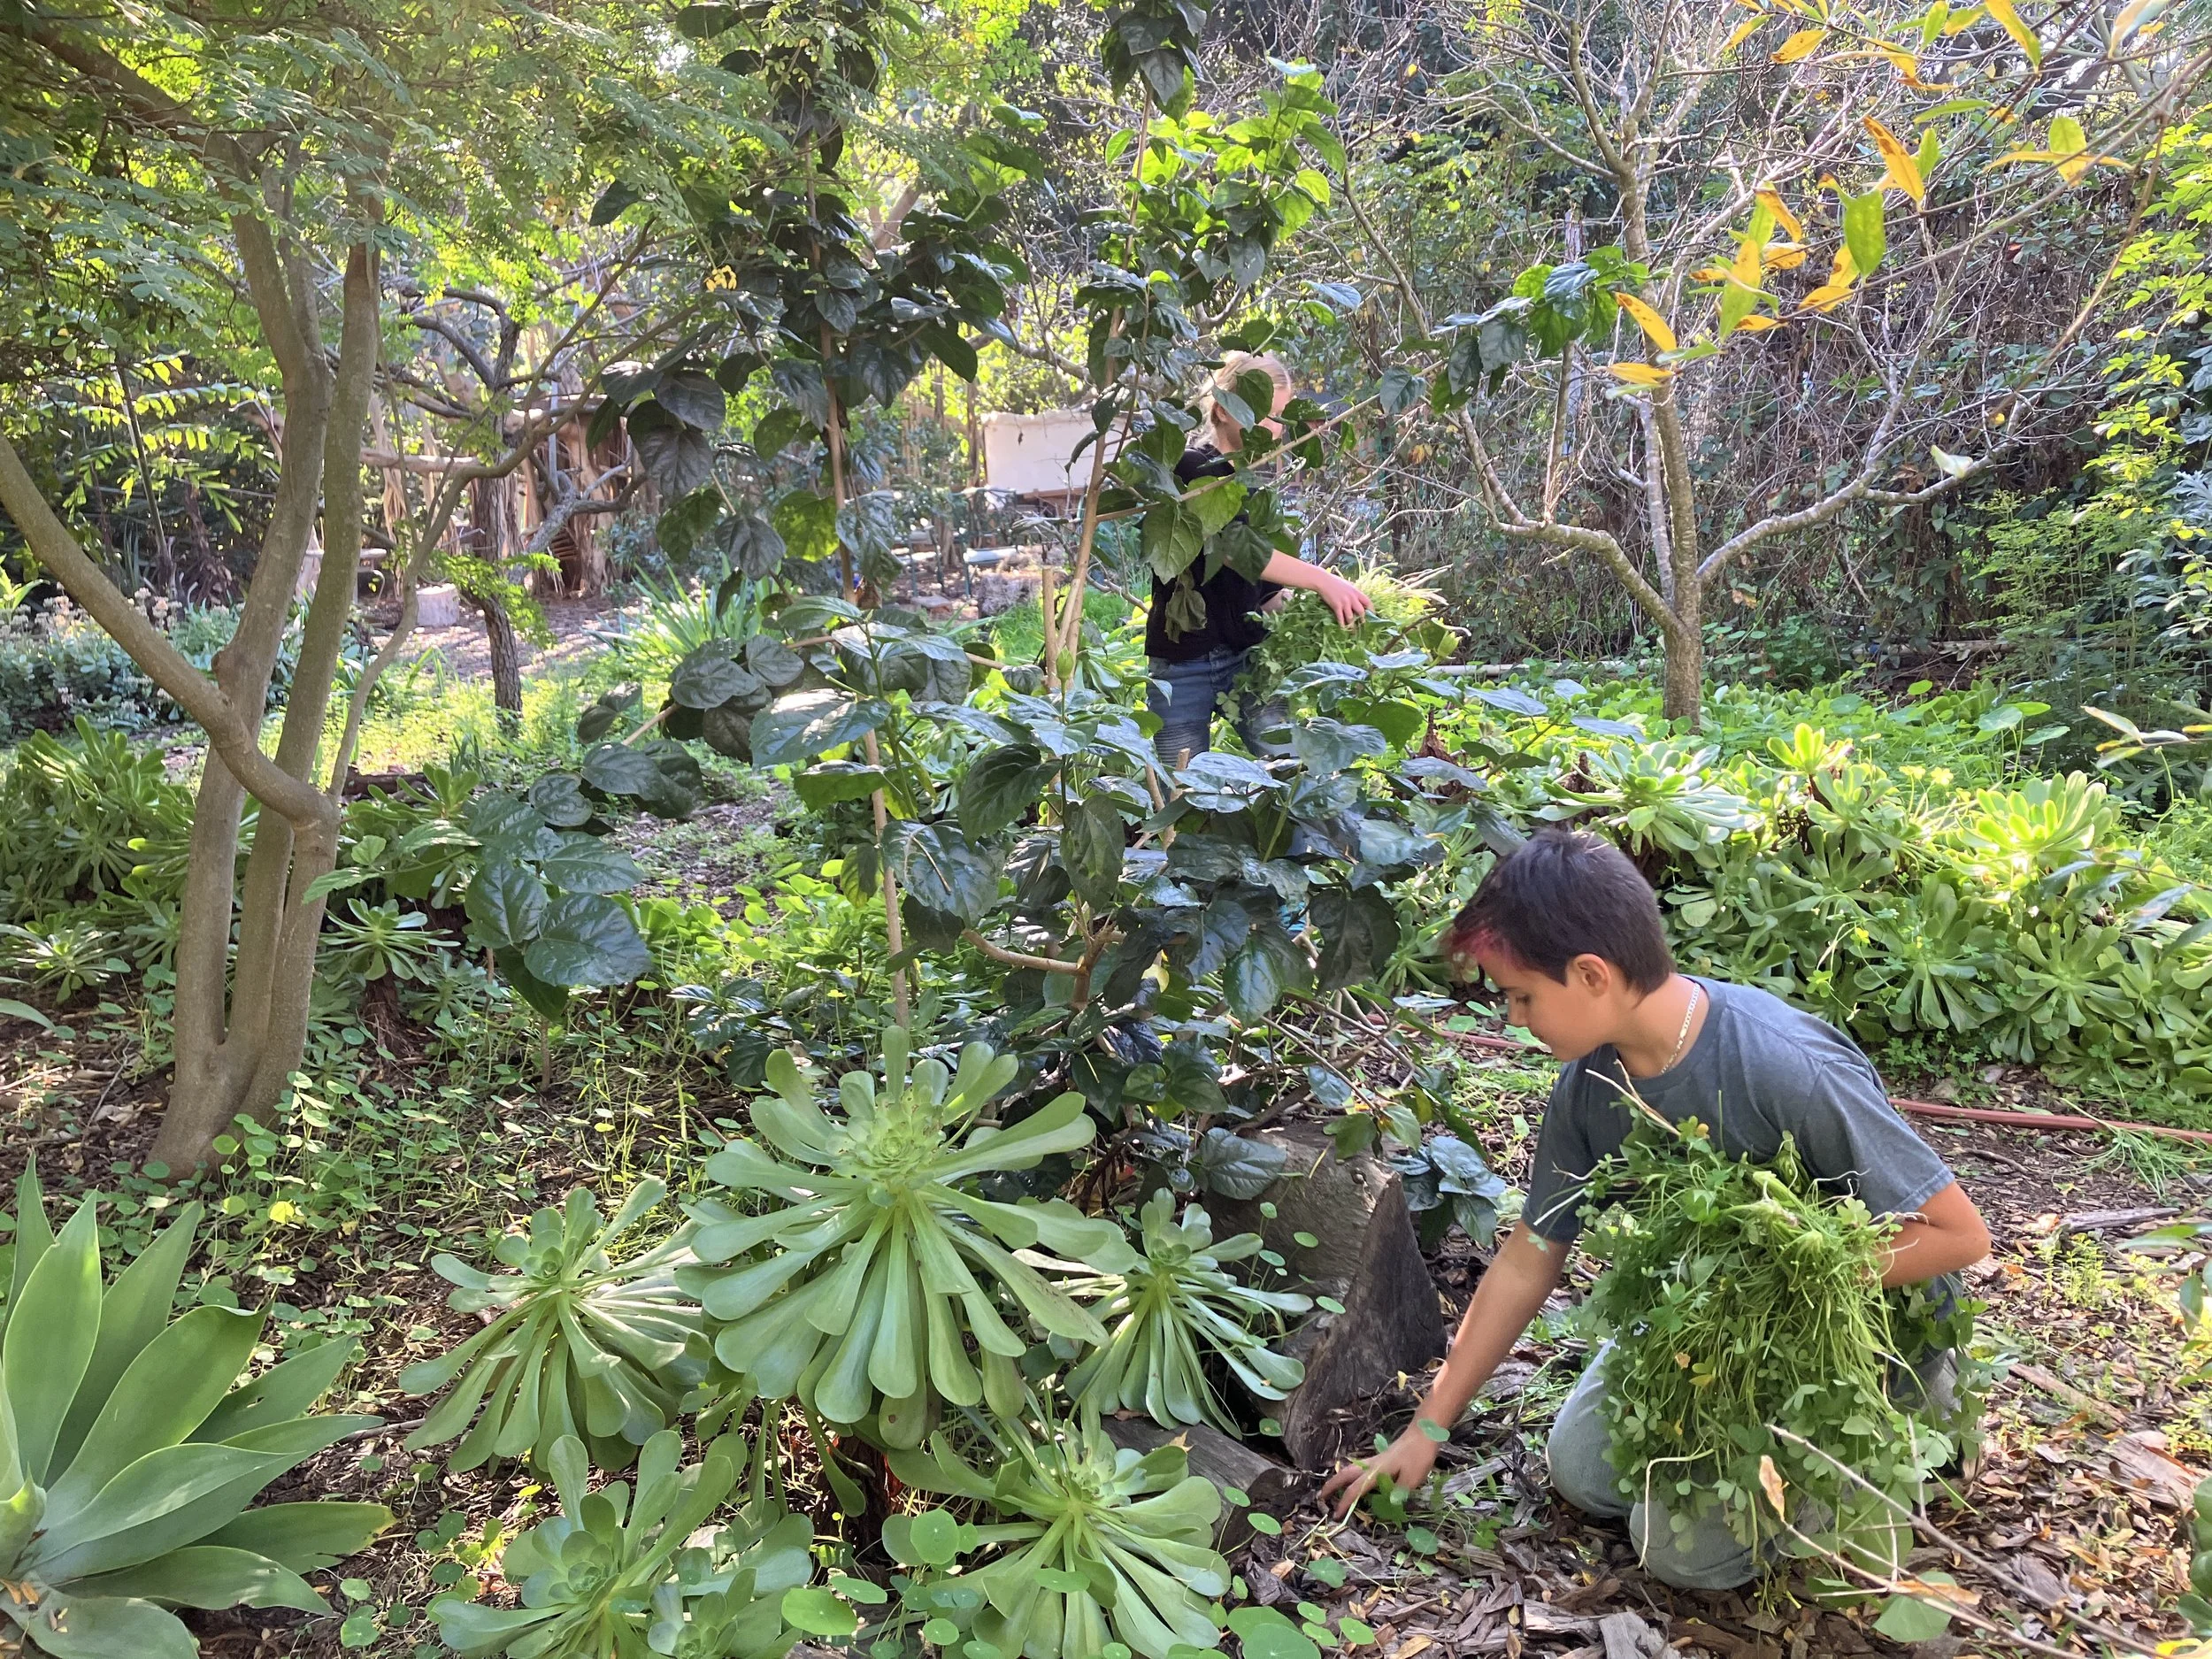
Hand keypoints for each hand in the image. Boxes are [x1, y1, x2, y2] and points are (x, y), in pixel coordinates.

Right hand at [1315, 572, 1372, 627]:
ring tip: (1352, 629)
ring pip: (1351, 617)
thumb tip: (1356, 596)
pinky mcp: (1336, 606)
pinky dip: (1342, 624)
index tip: (1372, 614)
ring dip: (1352, 624)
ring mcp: (1344, 603)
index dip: (1371, 609)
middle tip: (1362, 624)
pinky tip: (1343, 628)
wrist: (1323, 581)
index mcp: (1356, 592)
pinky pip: (1340, 617)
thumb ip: (1353, 592)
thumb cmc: (1334, 581)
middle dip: (1362, 619)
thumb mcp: (1347, 585)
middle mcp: (1352, 598)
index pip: (1367, 602)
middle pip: (1361, 611)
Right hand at [1318, 1424, 1440, 1518]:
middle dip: (1331, 1485)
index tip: (1337, 1515)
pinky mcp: (1380, 1459)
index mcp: (1377, 1471)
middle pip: (1345, 1474)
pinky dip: (1350, 1474)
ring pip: (1350, 1469)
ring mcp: (1375, 1460)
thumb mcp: (1413, 1478)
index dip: (1345, 1503)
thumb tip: (1387, 1505)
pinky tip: (1354, 1479)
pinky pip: (1359, 1468)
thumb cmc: (1418, 1455)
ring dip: (1339, 1478)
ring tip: (1332, 1488)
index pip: (1356, 1489)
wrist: (1423, 1434)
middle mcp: (1371, 1465)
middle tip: (1321, 1496)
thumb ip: (1398, 1492)